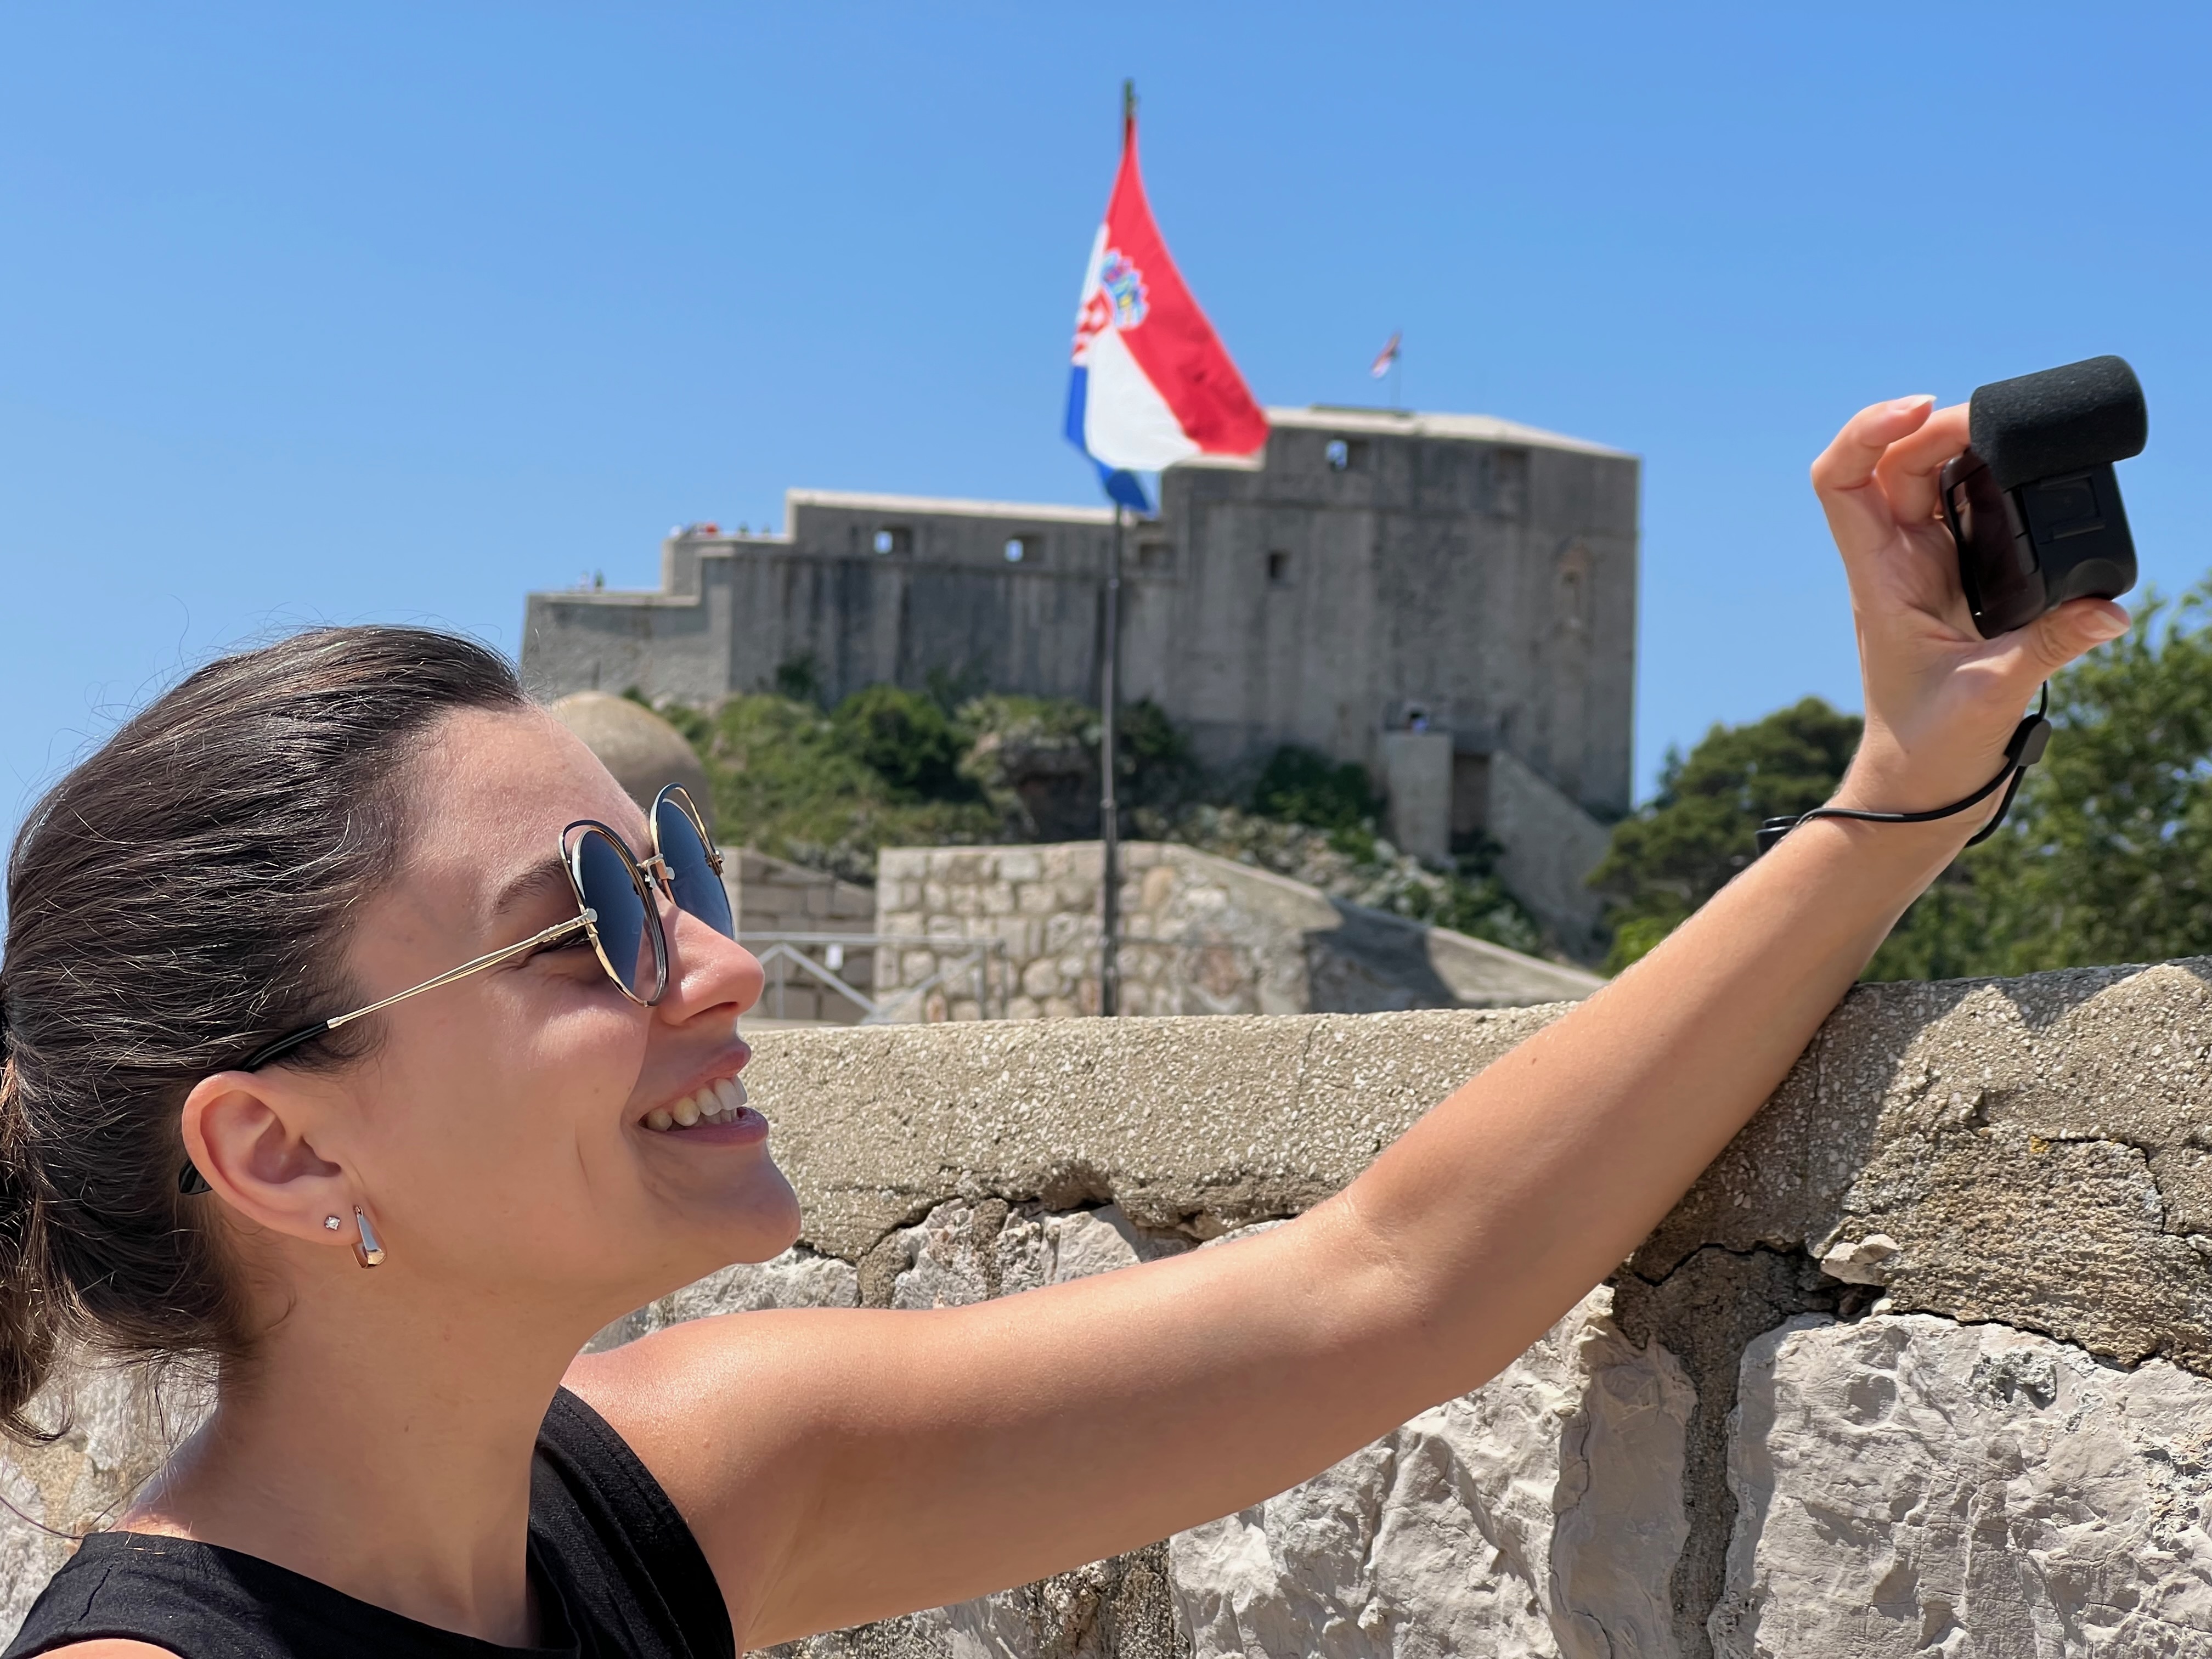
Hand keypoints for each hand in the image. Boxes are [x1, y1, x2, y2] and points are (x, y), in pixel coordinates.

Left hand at [1811, 396, 2130, 820]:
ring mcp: (1919, 567)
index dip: (1866, 432)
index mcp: (1879, 579)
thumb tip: (2111, 607)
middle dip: (1935, 428)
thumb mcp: (1995, 690)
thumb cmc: (1934, 744)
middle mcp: (1892, 562)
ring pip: (1921, 479)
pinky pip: (1954, 508)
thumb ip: (2052, 643)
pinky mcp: (1950, 579)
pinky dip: (1979, 478)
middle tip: (1996, 421)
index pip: (1839, 483)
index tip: (1919, 410)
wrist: (1918, 784)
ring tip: (2009, 432)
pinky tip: (2014, 468)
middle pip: (1892, 465)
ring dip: (1956, 446)